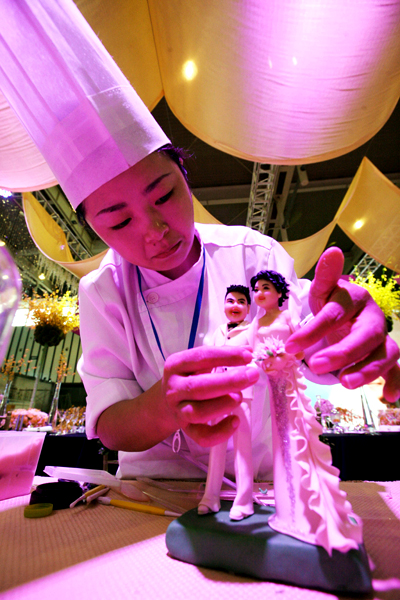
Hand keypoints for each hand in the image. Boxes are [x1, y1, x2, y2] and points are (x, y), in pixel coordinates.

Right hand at [162, 345, 258, 446]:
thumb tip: (248, 351)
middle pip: (198, 387)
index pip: (201, 357)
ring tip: (239, 397)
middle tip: (251, 376)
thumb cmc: (189, 377)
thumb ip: (221, 355)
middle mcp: (174, 388)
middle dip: (228, 381)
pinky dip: (221, 432)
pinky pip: (202, 436)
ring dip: (223, 404)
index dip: (225, 356)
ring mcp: (178, 410)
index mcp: (176, 365)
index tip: (248, 356)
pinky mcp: (186, 430)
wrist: (165, 402)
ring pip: (198, 412)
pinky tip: (235, 421)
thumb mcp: (197, 363)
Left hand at [285, 247, 399, 400]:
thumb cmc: (332, 304)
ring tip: (344, 383)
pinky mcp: (387, 356)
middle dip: (342, 352)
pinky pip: (397, 370)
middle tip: (316, 365)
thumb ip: (325, 276)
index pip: (335, 314)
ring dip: (367, 370)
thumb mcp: (323, 292)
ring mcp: (383, 338)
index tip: (291, 347)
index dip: (313, 331)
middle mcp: (374, 318)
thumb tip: (333, 250)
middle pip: (365, 336)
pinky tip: (389, 397)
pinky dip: (395, 383)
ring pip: (385, 354)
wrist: (348, 315)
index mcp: (356, 299)